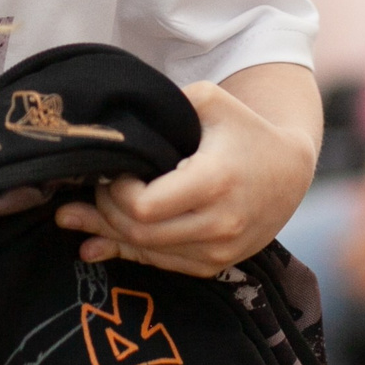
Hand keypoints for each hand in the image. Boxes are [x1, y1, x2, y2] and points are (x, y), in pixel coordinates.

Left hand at [53, 77, 318, 279]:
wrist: (290, 171)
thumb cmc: (243, 129)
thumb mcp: (209, 100)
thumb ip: (162, 106)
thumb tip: (112, 125)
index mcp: (215, 181)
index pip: (144, 206)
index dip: (115, 190)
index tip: (113, 169)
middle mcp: (220, 223)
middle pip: (139, 231)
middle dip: (104, 211)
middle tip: (90, 187)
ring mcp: (220, 249)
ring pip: (146, 252)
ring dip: (107, 235)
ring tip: (74, 216)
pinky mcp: (216, 264)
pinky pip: (162, 264)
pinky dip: (129, 251)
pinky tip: (97, 242)